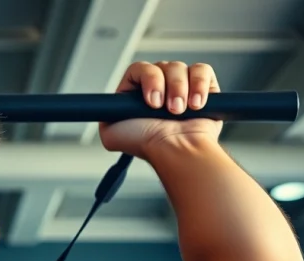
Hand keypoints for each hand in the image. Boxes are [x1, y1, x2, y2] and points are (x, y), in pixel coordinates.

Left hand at [98, 61, 222, 159]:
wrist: (177, 151)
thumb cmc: (148, 145)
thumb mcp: (111, 132)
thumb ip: (104, 114)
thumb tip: (101, 107)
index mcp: (135, 96)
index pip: (139, 69)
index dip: (148, 79)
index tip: (151, 102)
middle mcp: (158, 89)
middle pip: (162, 66)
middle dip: (168, 87)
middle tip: (169, 110)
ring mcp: (180, 87)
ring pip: (180, 68)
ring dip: (181, 90)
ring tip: (181, 112)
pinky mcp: (201, 88)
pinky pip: (202, 70)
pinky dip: (200, 85)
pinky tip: (197, 105)